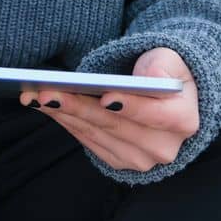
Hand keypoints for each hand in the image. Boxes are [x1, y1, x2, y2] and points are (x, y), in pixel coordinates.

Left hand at [18, 48, 199, 173]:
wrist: (164, 96)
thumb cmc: (165, 72)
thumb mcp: (171, 59)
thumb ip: (163, 66)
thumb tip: (149, 78)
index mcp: (183, 120)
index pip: (156, 116)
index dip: (131, 107)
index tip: (104, 97)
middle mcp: (163, 147)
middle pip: (115, 126)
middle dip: (79, 107)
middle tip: (48, 92)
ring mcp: (140, 159)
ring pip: (96, 134)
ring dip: (64, 114)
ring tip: (37, 96)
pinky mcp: (118, 160)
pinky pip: (87, 141)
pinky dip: (66, 122)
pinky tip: (46, 106)